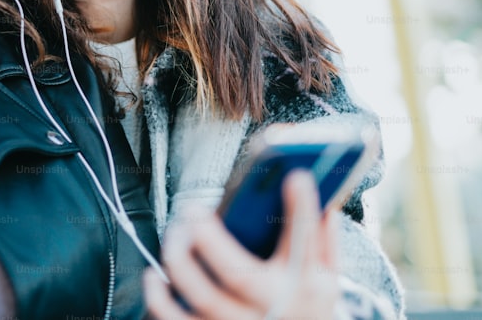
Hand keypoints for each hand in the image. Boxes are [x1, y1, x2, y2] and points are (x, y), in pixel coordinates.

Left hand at [144, 171, 339, 319]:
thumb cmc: (306, 305)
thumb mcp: (326, 276)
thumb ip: (321, 237)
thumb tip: (314, 184)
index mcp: (305, 284)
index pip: (305, 243)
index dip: (302, 208)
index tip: (296, 176)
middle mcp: (272, 307)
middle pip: (237, 274)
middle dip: (210, 238)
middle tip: (193, 209)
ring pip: (203, 296)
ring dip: (180, 260)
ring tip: (175, 234)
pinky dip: (159, 298)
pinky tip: (156, 276)